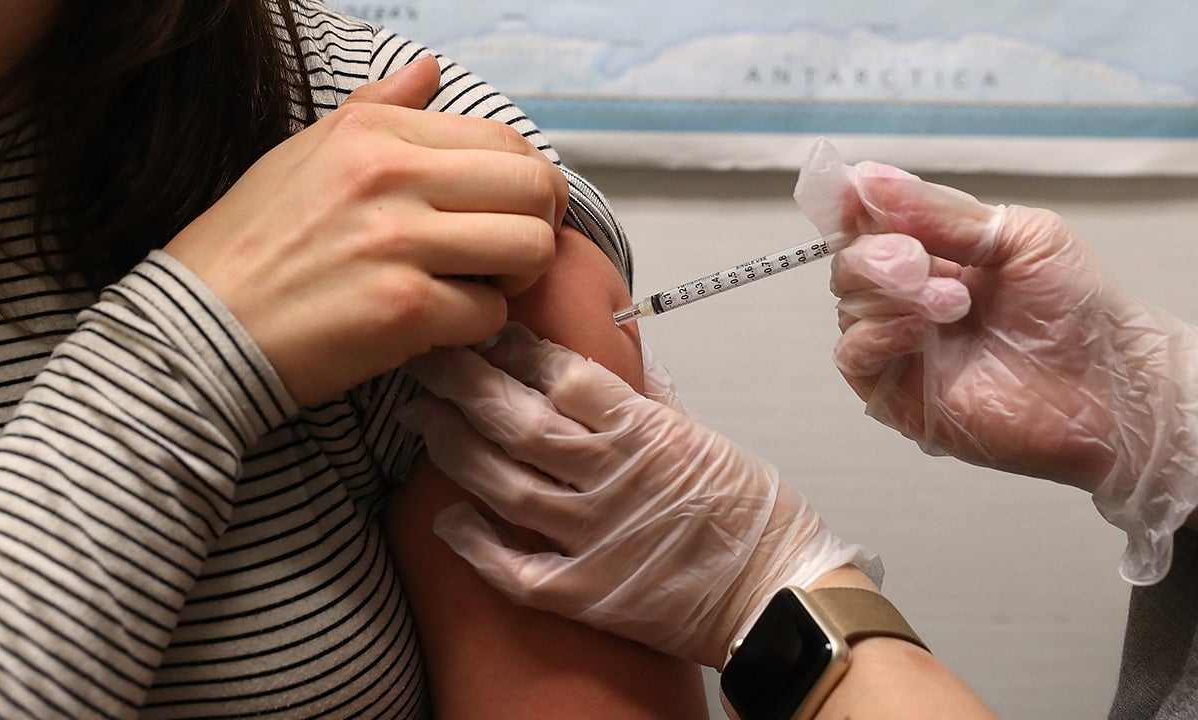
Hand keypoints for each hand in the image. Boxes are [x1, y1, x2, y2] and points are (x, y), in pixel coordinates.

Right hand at [164, 56, 566, 406]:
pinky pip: (490, 313)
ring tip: (478, 286)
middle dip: (539, 226)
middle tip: (509, 253)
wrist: (201, 328)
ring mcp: (400, 242)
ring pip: (528, 250)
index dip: (528, 182)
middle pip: (534, 188)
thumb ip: (379, 109)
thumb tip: (430, 71)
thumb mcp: (308, 152)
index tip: (511, 211)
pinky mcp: (403, 309)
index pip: (505, 139)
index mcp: (374, 132)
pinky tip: (437, 324)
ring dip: (515, 277)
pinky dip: (473, 326)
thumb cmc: (253, 243)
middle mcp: (391, 175)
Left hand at [399, 323, 878, 668]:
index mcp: (646, 432)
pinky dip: (476, 545)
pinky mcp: (588, 593)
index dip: (516, 349)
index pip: (565, 375)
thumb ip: (655, 400)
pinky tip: (446, 520)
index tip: (485, 331)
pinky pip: (515, 570)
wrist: (780, 596)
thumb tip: (623, 358)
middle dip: (463, 384)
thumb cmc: (754, 516)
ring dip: (456, 449)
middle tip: (425, 362)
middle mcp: (613, 478)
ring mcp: (596, 537)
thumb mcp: (709, 438)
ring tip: (423, 421)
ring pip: (506, 484)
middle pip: (520, 421)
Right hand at [797, 140, 1197, 583]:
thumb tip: (872, 179)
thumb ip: (941, 212)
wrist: (1109, 384)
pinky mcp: (895, 392)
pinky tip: (922, 329)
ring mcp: (900, 346)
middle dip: (877, 253)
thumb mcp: (1020, 236)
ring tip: (953, 302)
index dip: (851, 204)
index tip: (851, 193)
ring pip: (848, 305)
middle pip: (849, 261)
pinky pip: (854, 355)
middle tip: (918, 260)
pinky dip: (879, 333)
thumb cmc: (1079, 312)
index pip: (869, 222)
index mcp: (933, 253)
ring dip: (892, 294)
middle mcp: (908, 298)